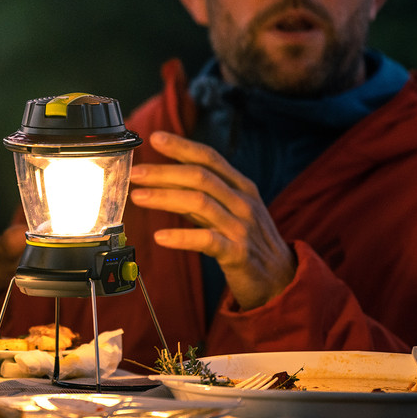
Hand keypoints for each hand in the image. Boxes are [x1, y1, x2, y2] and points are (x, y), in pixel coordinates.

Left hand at [128, 131, 294, 309]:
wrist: (281, 279)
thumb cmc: (249, 241)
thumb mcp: (230, 211)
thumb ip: (203, 195)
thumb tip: (166, 178)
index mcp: (241, 187)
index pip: (210, 158)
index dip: (182, 146)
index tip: (155, 138)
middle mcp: (243, 202)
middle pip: (201, 177)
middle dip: (164, 172)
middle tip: (135, 173)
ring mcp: (242, 228)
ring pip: (200, 204)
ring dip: (165, 198)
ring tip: (138, 197)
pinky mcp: (238, 254)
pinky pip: (207, 240)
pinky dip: (182, 236)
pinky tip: (160, 236)